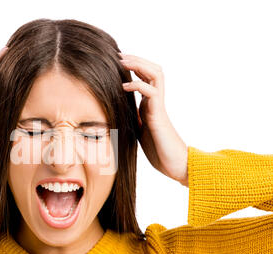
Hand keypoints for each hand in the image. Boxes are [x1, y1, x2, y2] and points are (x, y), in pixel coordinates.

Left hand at [118, 53, 187, 185]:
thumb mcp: (137, 131)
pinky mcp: (159, 114)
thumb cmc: (157, 151)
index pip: (144, 77)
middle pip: (152, 70)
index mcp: (149, 104)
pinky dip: (137, 85)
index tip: (116, 62)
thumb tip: (114, 115)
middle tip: (119, 55)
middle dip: (136, 59)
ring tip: (122, 62)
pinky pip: (151, 92)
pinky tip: (123, 86)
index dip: (133, 67)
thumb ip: (130, 120)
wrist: (174, 164)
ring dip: (139, 64)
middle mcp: (155, 101)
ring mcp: (158, 106)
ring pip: (156, 74)